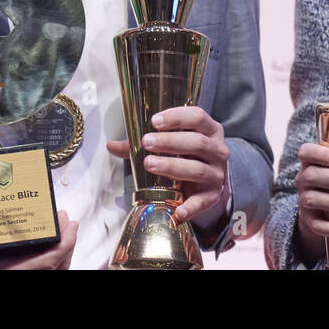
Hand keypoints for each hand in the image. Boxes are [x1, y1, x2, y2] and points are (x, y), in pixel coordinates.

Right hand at [0, 209, 77, 268]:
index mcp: (8, 272)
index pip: (45, 262)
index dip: (63, 245)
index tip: (70, 225)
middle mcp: (17, 273)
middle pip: (55, 265)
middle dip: (66, 243)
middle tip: (65, 218)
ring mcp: (17, 272)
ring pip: (50, 267)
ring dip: (60, 248)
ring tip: (59, 224)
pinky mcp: (15, 270)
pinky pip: (41, 266)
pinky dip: (49, 255)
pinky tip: (45, 237)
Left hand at [107, 105, 228, 222]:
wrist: (209, 181)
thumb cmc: (187, 155)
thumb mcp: (172, 143)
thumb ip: (142, 143)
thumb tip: (111, 145)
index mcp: (209, 130)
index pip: (197, 117)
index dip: (176, 117)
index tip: (154, 121)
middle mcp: (217, 150)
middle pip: (197, 142)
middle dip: (170, 141)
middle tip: (147, 143)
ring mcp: (217, 173)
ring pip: (197, 169)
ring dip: (172, 166)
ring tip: (149, 164)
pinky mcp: (212, 195)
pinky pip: (202, 202)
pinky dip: (190, 207)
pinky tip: (177, 211)